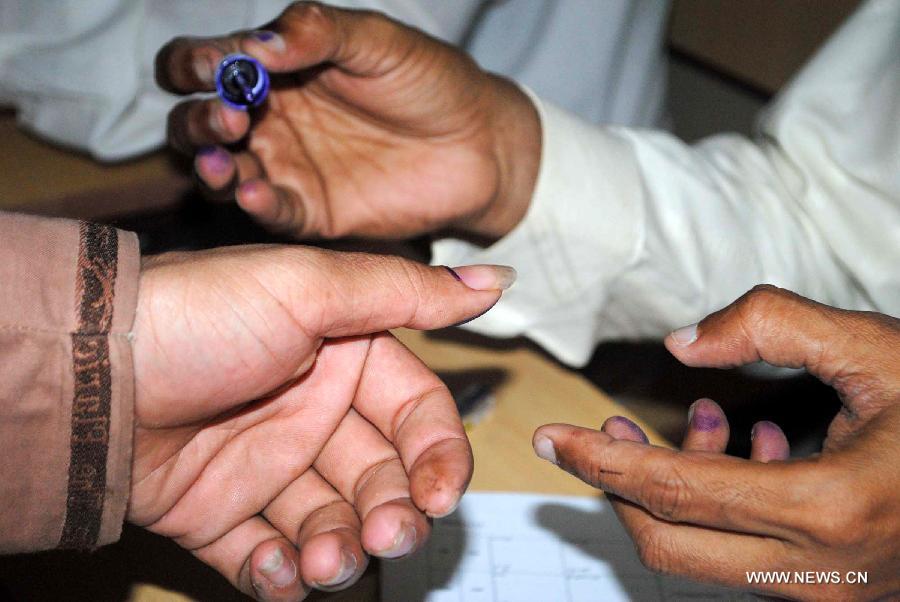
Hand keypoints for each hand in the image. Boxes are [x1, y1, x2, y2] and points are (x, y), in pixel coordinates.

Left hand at [129, 244, 514, 599]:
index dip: (438, 454)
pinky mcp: (215, 511)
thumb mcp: (309, 289)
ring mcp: (263, 465)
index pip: (416, 413)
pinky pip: (262, 555)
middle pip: (381, 477)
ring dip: (339, 550)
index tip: (443, 493)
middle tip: (386, 534)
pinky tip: (276, 572)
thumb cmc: (201, 316)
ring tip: (322, 563)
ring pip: (330, 523)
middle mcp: (309, 411)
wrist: (86, 370)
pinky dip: (277, 575)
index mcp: (341, 356)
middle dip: (393, 511)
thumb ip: (406, 293)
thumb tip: (497, 280)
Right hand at [155, 1, 540, 239]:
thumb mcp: (376, 41)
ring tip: (223, 160)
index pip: (203, 63)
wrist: (479, 143)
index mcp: (271, 69)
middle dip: (198, 120)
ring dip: (210, 167)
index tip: (212, 66)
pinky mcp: (310, 212)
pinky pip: (271, 212)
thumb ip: (317, 33)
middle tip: (229, 118)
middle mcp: (267, 120)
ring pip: (221, 171)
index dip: (193, 63)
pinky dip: (257, 205)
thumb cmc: (428, 80)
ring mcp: (285, 168)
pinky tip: (257, 194)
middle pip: (196, 122)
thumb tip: (254, 44)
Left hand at [533, 285, 899, 600]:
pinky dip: (727, 502)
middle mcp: (825, 569)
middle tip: (599, 431)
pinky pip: (750, 555)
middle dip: (622, 485)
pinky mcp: (839, 588)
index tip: (552, 437)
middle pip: (672, 542)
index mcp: (830, 510)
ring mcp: (832, 590)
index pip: (674, 491)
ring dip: (680, 487)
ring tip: (698, 416)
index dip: (603, 461)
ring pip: (708, 552)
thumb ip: (770, 324)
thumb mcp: (875, 344)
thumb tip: (682, 342)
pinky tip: (755, 444)